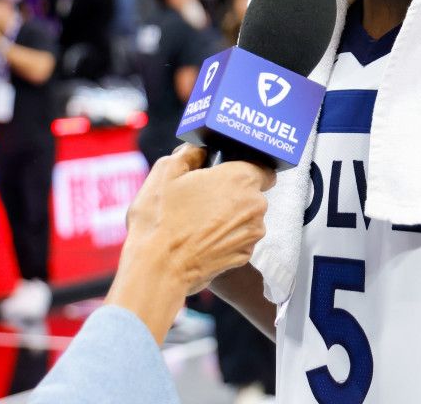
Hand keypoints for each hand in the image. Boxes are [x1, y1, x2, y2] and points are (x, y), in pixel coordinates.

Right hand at [105, 145, 274, 341]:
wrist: (158, 269)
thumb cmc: (160, 219)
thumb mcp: (166, 170)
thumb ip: (190, 153)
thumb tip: (201, 151)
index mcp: (241, 178)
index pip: (262, 167)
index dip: (243, 168)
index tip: (224, 174)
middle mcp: (256, 206)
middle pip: (252, 192)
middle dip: (232, 194)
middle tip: (201, 198)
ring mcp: (252, 234)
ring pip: (246, 217)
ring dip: (229, 217)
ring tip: (197, 222)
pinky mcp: (244, 257)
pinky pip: (240, 239)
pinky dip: (225, 237)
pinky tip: (201, 239)